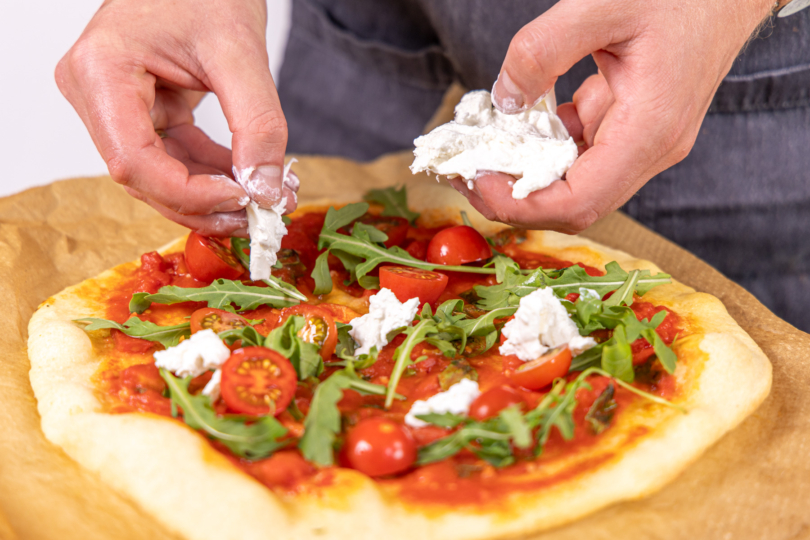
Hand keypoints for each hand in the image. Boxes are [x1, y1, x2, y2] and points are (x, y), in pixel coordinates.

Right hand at [55, 0, 296, 236]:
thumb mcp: (239, 49)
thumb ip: (257, 123)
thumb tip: (266, 189)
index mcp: (100, 71)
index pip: (133, 161)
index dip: (189, 194)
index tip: (242, 200)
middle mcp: (95, 93)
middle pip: (145, 178)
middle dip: (206, 204)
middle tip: (261, 214)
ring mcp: (116, 106)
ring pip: (161, 177)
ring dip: (214, 196)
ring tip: (267, 198)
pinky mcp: (143, 112)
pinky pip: (176, 159)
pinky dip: (214, 175)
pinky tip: (251, 179)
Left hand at [451, 0, 773, 233]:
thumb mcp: (602, 4)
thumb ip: (543, 51)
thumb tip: (503, 98)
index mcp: (650, 130)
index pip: (581, 201)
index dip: (523, 205)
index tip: (479, 184)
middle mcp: (651, 148)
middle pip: (576, 204)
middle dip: (516, 198)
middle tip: (467, 174)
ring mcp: (644, 141)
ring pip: (576, 182)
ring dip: (527, 175)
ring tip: (481, 154)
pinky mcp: (634, 127)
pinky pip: (583, 153)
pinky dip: (546, 147)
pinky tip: (519, 125)